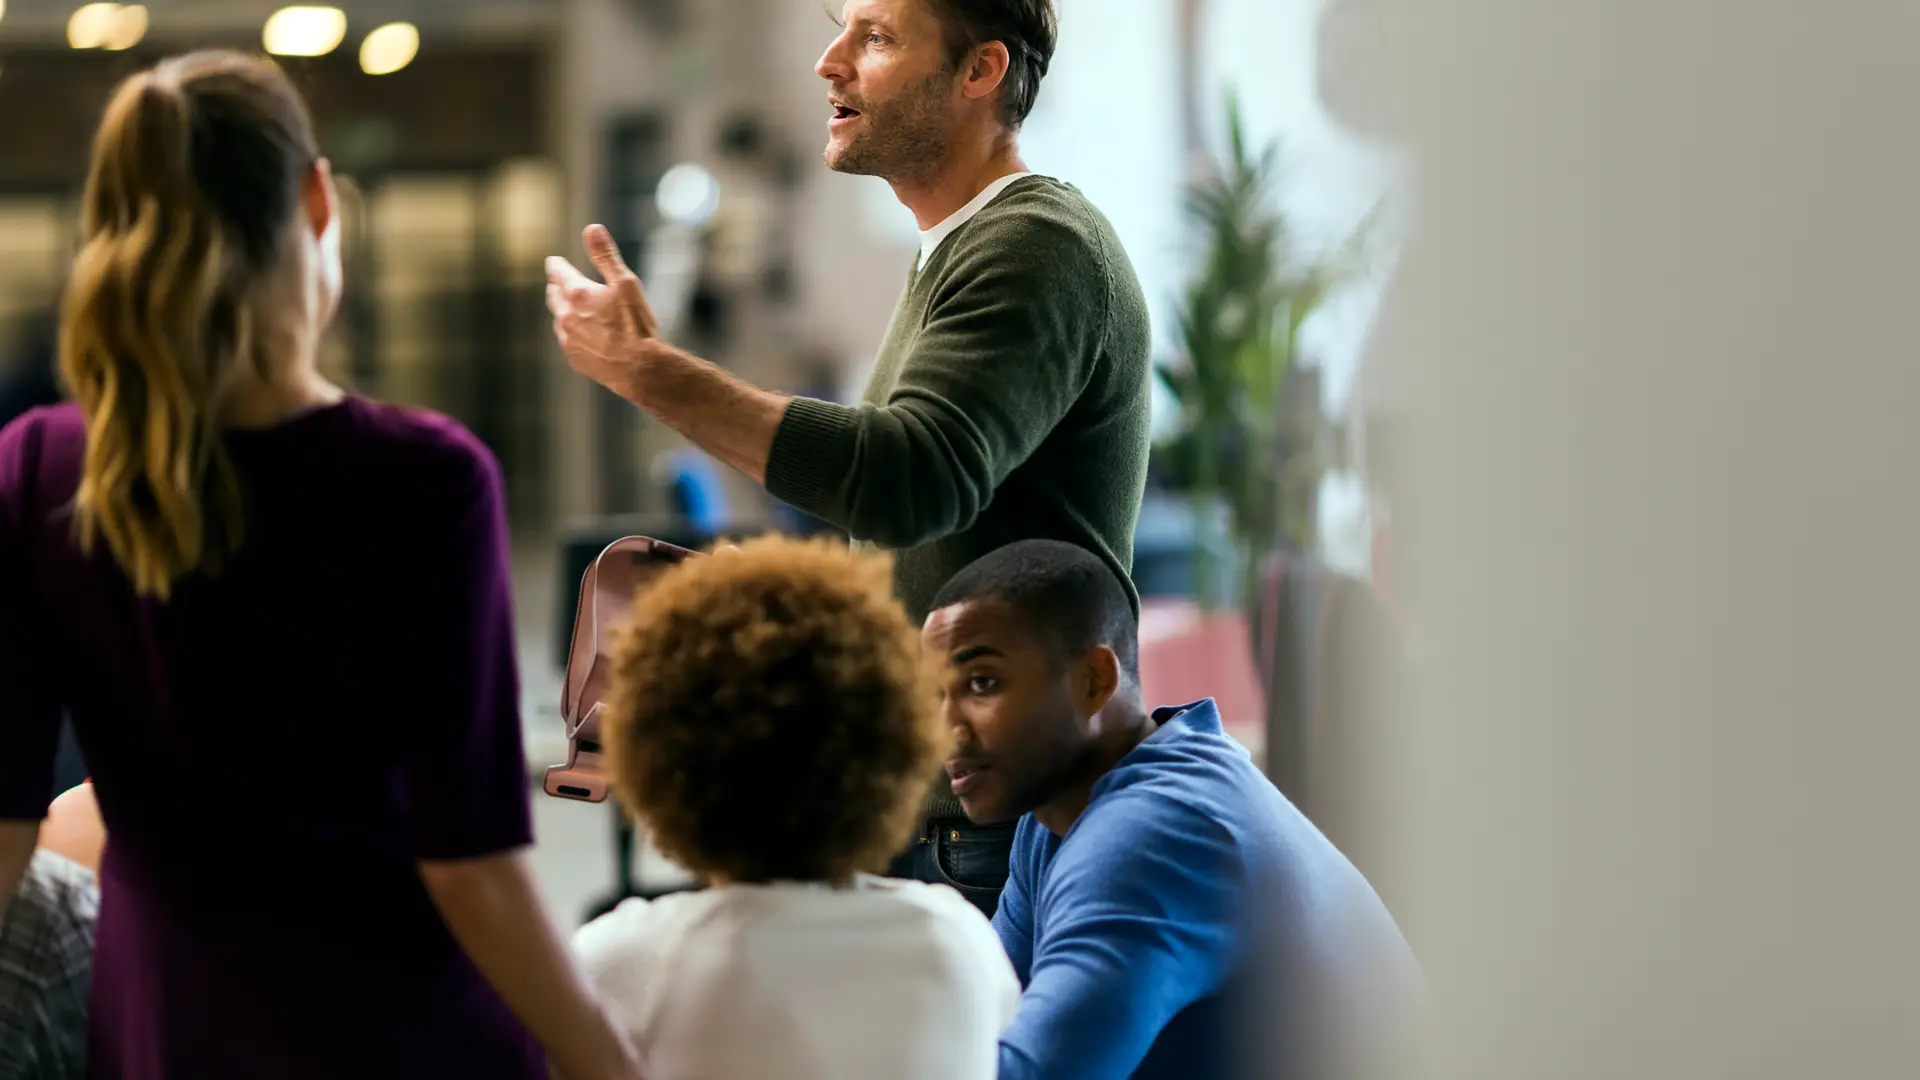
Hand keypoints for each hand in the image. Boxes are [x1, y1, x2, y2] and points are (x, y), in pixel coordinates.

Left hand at [546, 225, 661, 402]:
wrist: (639, 369)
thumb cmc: (636, 325)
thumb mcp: (626, 283)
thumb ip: (606, 256)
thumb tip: (592, 228)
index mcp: (577, 293)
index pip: (558, 272)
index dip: (557, 265)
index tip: (554, 262)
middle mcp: (566, 315)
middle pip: (553, 295)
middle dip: (556, 286)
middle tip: (559, 282)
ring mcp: (568, 339)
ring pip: (559, 319)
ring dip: (563, 311)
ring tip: (571, 309)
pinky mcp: (575, 358)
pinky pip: (567, 340)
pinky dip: (571, 332)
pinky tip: (582, 334)